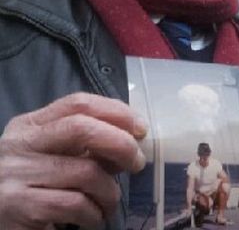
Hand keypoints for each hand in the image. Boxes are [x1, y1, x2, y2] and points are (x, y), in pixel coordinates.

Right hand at [0, 92, 146, 229]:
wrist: (0, 217)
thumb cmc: (36, 188)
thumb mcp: (57, 157)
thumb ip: (89, 146)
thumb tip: (132, 142)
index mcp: (30, 125)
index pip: (79, 103)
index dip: (117, 112)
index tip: (141, 129)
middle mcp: (19, 144)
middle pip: (82, 128)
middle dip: (121, 144)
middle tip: (137, 164)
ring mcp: (15, 174)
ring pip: (86, 172)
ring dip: (110, 192)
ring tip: (109, 203)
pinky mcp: (18, 206)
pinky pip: (75, 204)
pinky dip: (95, 214)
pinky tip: (93, 218)